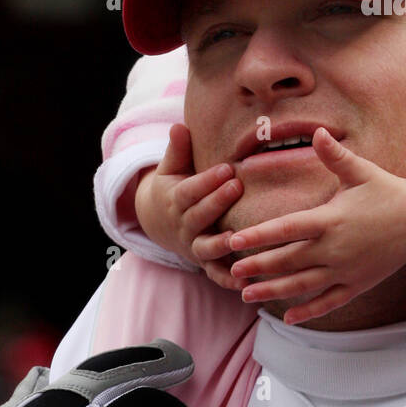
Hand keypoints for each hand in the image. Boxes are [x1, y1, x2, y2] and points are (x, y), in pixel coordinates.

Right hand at [134, 123, 242, 268]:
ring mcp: (194, 245)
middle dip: (216, 202)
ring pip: (205, 248)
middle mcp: (184, 225)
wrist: (160, 222)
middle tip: (237, 187)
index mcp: (176, 199)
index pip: (190, 190)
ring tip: (237, 239)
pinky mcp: (206, 263)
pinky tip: (245, 281)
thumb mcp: (172, 168)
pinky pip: (215, 274)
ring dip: (220, 245)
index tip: (226, 168)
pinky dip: (228, 279)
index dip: (207, 181)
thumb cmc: (174, 187)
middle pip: (199, 216)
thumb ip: (178, 150)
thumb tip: (179, 125)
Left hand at [213, 128, 405, 323]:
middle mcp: (335, 248)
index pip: (287, 229)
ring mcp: (346, 270)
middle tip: (230, 271)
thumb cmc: (388, 191)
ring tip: (246, 294)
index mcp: (331, 219)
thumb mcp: (362, 171)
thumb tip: (319, 131)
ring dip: (273, 291)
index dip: (259, 235)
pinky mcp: (358, 284)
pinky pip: (329, 302)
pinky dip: (309, 311)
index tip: (234, 240)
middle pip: (288, 261)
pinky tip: (289, 317)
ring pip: (303, 285)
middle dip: (258, 266)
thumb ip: (335, 155)